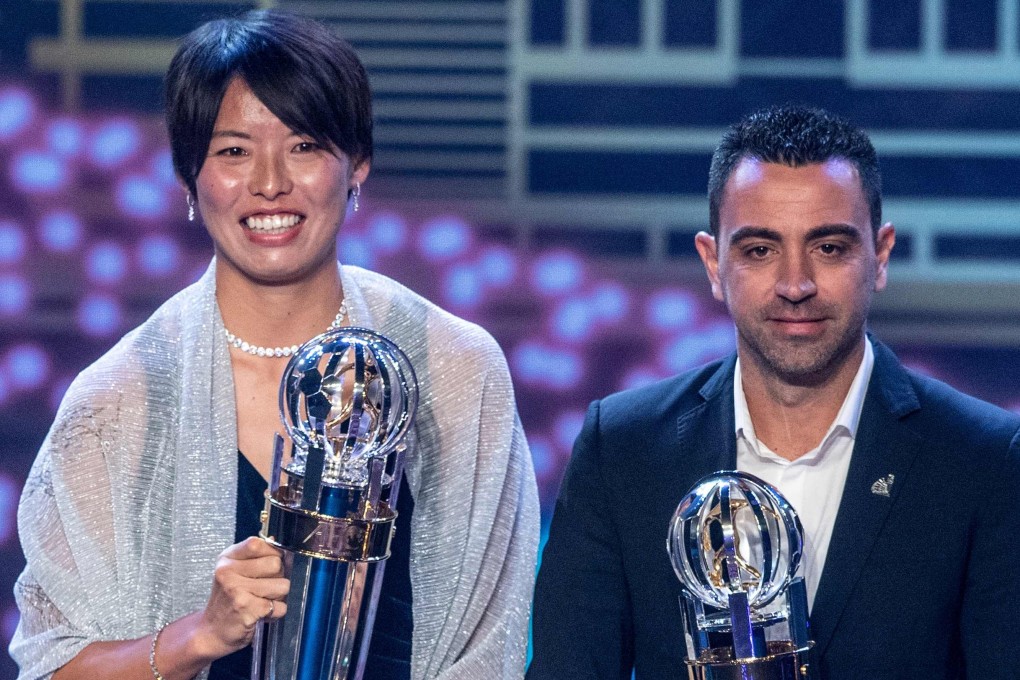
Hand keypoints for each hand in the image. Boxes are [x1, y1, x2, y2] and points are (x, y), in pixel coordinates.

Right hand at [195, 537, 289, 658]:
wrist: (211, 632)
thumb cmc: (228, 600)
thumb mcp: (234, 571)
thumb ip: (255, 556)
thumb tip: (276, 541)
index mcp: (227, 558)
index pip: (258, 544)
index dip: (272, 553)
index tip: (270, 564)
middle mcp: (229, 572)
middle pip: (276, 564)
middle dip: (279, 577)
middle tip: (266, 587)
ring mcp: (237, 590)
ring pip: (282, 585)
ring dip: (279, 596)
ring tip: (264, 601)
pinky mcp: (246, 609)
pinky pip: (280, 606)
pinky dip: (276, 612)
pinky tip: (262, 613)